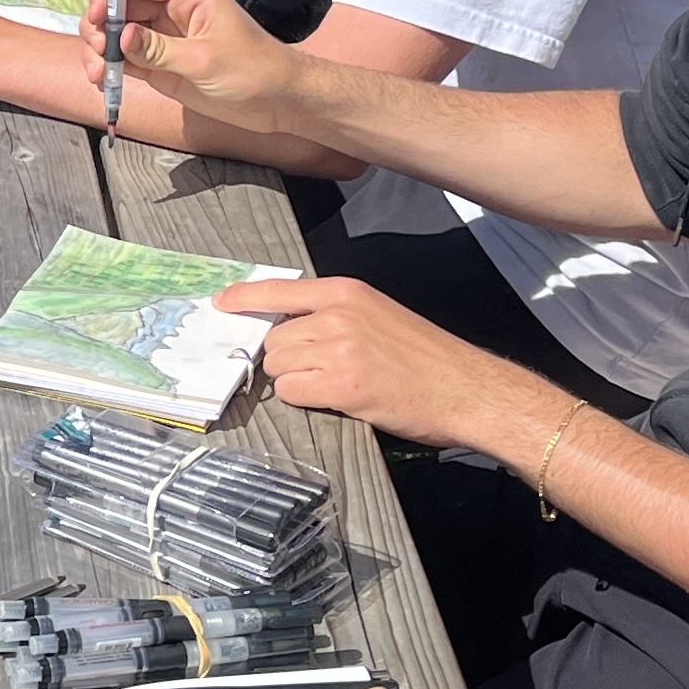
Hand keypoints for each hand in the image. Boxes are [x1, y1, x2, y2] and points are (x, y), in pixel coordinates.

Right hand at [99, 0, 297, 123]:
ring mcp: (164, 39)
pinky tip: (104, 82)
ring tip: (98, 74)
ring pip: (118, 35)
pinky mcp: (160, 65)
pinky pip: (126, 60)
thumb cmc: (254, 71)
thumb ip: (158, 49)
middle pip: (122, 7)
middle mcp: (173, 12)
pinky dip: (110, 68)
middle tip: (97, 50)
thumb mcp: (204, 59)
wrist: (278, 101)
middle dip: (100, 26)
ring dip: (100, 51)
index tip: (96, 16)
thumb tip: (121, 36)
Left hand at [214, 276, 562, 456]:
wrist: (468, 389)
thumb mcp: (380, 316)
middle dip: (286, 359)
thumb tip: (290, 330)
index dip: (244, 297)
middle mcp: (338, 314)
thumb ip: (336, 315)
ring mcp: (338, 348)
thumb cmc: (428, 359)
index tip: (220, 303)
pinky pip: (291, 391)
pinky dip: (304, 399)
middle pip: (274, 337)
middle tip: (319, 372)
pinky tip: (337, 399)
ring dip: (295, 380)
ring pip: (278, 365)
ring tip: (335, 385)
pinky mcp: (342, 384)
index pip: (278, 289)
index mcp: (347, 292)